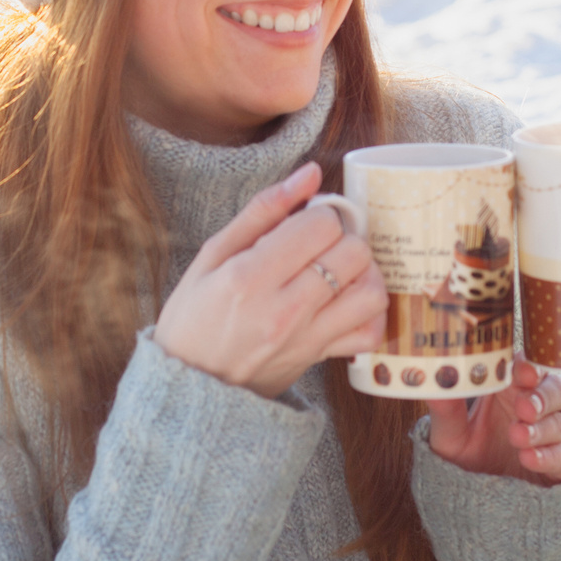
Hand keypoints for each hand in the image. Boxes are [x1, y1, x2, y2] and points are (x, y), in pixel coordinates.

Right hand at [156, 162, 386, 398]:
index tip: (305, 223)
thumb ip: (263, 209)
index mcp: (249, 276)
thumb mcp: (212, 255)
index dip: (320, 215)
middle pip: (353, 253)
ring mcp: (305, 337)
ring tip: (340, 270)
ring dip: (363, 272)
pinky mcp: (319, 358)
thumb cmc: (194, 317)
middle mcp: (283, 308)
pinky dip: (369, 313)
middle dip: (344, 238)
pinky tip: (348, 301)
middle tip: (322, 244)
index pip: (321, 225)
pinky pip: (369, 333)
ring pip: (371, 292)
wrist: (189, 387)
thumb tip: (310, 173)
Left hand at [426, 359, 560, 485]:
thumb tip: (433, 382)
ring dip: (543, 429)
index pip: (530, 367)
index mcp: (514, 389)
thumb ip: (446, 410)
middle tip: (524, 408)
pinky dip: (552, 456)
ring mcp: (558, 435)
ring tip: (517, 437)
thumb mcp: (450, 436)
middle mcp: (542, 407)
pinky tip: (530, 458)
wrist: (477, 504)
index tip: (522, 373)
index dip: (530, 367)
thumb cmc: (466, 458)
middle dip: (543, 397)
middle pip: (559, 389)